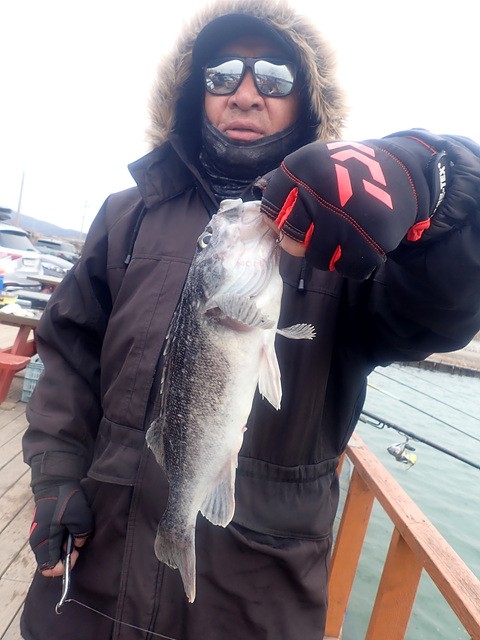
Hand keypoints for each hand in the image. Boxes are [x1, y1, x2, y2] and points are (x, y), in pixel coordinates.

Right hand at [29, 481, 93, 575]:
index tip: (76, 553)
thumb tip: (78, 545)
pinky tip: (69, 531)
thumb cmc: (66, 500)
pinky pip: (51, 544)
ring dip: (63, 549)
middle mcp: (38, 542)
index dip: (64, 566)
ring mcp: (39, 536)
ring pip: (51, 553)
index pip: (49, 568)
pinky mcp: (43, 530)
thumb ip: (81, 536)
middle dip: (65, 558)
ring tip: (74, 536)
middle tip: (77, 544)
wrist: (55, 483)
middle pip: (50, 562)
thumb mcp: (80, 518)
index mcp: (44, 541)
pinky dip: (61, 542)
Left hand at [258, 133, 447, 278]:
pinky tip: (361, 243)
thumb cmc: (348, 175)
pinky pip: (348, 270)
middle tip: (320, 230)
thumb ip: (285, 190)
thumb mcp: (314, 165)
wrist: (404, 173)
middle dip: (302, 241)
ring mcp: (347, 216)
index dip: (280, 220)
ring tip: (344, 235)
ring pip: (317, 259)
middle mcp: (323, 188)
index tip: (297, 217)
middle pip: (291, 239)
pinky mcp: (372, 238)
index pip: (271, 210)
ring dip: (329, 254)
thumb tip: (270, 227)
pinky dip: (354, 264)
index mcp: (304, 166)